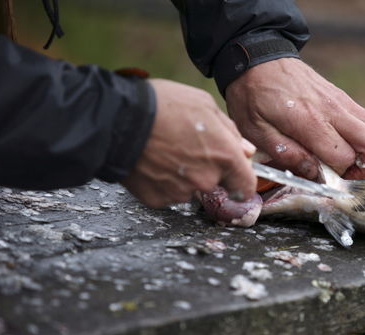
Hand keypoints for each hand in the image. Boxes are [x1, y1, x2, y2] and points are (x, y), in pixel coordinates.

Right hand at [122, 79, 255, 207]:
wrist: (118, 120)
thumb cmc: (163, 106)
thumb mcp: (204, 105)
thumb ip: (230, 131)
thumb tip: (246, 151)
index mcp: (224, 156)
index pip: (246, 186)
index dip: (241, 182)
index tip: (236, 180)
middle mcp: (206, 179)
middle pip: (215, 184)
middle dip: (206, 171)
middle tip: (186, 149)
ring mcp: (181, 192)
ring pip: (190, 189)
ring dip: (183, 176)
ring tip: (165, 151)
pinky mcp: (158, 199)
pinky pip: (167, 193)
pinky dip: (162, 182)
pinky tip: (152, 162)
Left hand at [225, 58, 364, 180]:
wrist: (258, 59)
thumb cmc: (252, 96)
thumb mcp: (256, 131)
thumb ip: (287, 154)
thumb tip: (314, 174)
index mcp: (309, 121)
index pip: (344, 157)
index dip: (340, 178)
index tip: (328, 185)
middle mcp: (333, 110)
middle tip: (348, 179)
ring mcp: (342, 101)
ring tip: (351, 166)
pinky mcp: (343, 97)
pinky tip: (346, 148)